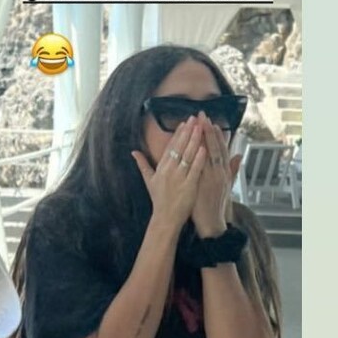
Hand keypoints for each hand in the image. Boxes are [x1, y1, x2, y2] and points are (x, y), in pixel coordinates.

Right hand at [131, 116, 207, 232]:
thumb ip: (142, 164)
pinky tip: (204, 148)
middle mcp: (169, 171)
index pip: (170, 147)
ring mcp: (179, 178)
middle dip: (188, 132)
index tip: (184, 123)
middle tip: (195, 119)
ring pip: (187, 155)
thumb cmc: (159, 200)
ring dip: (194, 140)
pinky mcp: (188, 186)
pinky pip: (194, 170)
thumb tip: (133, 152)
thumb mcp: (149, 180)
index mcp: (161, 168)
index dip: (178, 134)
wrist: (165, 218)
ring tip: (201, 128)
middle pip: (179, 147)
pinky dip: (199, 159)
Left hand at [191, 113, 241, 237]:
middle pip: (214, 148)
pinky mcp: (203, 185)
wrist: (211, 222)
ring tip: (198, 125)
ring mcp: (211, 178)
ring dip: (203, 139)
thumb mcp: (227, 185)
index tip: (212, 122)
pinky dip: (198, 156)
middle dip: (208, 131)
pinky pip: (200, 168)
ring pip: (208, 155)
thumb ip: (232, 169)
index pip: (221, 149)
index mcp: (224, 172)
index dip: (217, 135)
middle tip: (203, 116)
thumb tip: (239, 155)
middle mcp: (219, 173)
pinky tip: (194, 146)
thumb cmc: (216, 203)